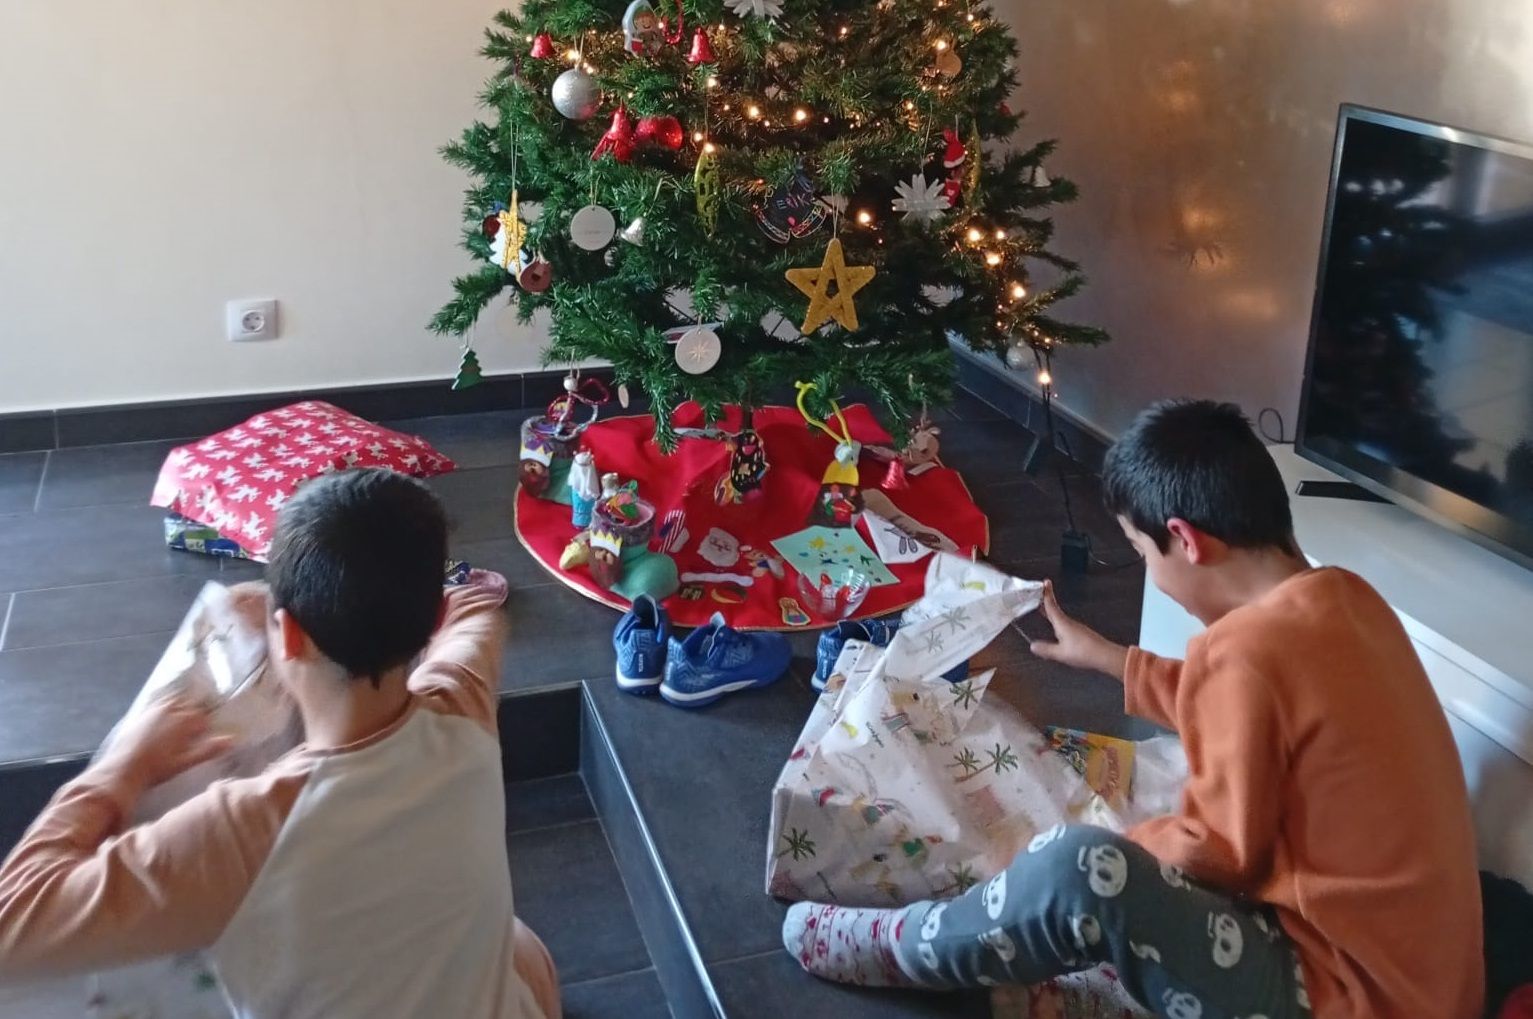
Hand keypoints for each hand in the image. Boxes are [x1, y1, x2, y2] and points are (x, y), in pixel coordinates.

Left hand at [98, 696, 234, 789]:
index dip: (204, 726)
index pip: (203, 717)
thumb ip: (209, 749)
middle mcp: (172, 710)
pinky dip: (165, 708)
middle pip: (190, 706)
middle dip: (192, 715)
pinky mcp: (142, 713)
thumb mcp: (186, 762)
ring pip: (175, 702)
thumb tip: (232, 740)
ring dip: (180, 709)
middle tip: (190, 732)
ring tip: (177, 725)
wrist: (124, 769)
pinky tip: (162, 721)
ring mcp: (155, 710)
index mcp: (185, 721)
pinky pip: (159, 703)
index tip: (202, 736)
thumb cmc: (158, 768)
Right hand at [1027, 580, 1129, 679]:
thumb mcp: (1060, 653)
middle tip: (1040, 596)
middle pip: (1055, 609)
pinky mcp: (1081, 634)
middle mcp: (1069, 623)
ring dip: (1051, 613)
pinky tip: (1058, 631)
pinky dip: (1058, 623)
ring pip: (1060, 618)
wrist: (1105, 655)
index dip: (1047, 593)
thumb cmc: (1086, 652)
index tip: (1045, 582)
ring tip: (1044, 612)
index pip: (1051, 605)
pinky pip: (1065, 625)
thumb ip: (1045, 649)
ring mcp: (1076, 628)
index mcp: (1062, 623)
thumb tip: (1034, 646)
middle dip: (1046, 602)